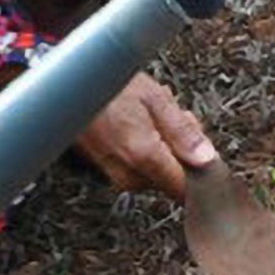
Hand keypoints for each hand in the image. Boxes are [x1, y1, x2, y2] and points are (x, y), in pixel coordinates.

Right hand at [74, 72, 216, 201]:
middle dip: (183, 151)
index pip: (187, 188)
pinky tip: (140, 123)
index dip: (202, 171)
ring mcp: (117, 175)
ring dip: (166, 148)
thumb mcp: (154, 97)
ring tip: (153, 116)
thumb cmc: (107, 85)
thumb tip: (206, 158)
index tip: (206, 151)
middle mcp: (129, 174)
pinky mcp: (110, 171)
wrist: (67, 86)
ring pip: (160, 172)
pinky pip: (142, 167)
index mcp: (144, 156)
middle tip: (174, 118)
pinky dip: (149, 148)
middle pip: (175, 177)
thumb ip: (183, 131)